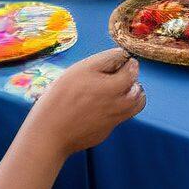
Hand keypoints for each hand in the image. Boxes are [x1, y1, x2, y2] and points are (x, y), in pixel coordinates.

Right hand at [26, 48, 144, 157]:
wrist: (49, 133)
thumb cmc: (61, 98)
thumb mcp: (81, 69)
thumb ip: (106, 60)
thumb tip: (123, 55)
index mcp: (115, 87)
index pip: (133, 70)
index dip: (127, 63)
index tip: (120, 62)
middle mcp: (120, 106)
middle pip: (138, 91)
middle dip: (133, 81)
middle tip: (118, 77)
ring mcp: (113, 122)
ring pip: (133, 107)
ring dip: (129, 97)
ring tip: (114, 92)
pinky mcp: (104, 133)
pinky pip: (117, 120)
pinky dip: (113, 111)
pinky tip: (95, 108)